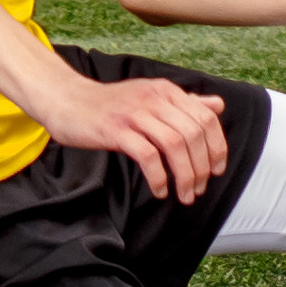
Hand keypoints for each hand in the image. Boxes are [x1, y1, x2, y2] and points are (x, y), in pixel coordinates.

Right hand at [44, 70, 228, 203]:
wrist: (68, 100)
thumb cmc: (111, 104)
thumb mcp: (151, 97)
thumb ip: (185, 102)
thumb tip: (217, 105)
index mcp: (166, 91)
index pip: (205, 118)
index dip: (217, 147)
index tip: (216, 170)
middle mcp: (153, 99)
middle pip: (193, 134)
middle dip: (201, 167)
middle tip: (199, 188)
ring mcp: (134, 114)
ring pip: (174, 145)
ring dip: (185, 175)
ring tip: (184, 194)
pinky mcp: (115, 130)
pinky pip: (147, 155)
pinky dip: (158, 177)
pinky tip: (160, 189)